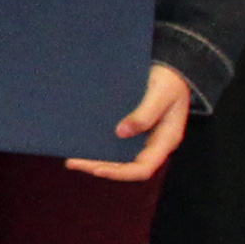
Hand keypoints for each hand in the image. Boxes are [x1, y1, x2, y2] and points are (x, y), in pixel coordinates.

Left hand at [70, 62, 195, 181]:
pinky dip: (100, 147)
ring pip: (120, 158)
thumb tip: (121, 132)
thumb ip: (145, 114)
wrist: (172, 70)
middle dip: (101, 168)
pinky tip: (83, 144)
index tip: (97, 169)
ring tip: (72, 160)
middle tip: (74, 163)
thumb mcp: (161, 94)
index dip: (120, 172)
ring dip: (97, 160)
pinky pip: (116, 144)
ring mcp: (143, 138)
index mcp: (166, 141)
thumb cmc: (171, 82)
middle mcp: (154, 144)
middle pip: (127, 167)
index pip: (144, 168)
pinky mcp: (134, 130)